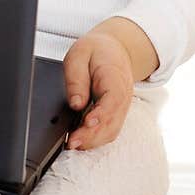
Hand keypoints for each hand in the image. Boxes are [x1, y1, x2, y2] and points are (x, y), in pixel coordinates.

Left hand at [63, 18, 150, 149]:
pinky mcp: (116, 114)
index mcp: (115, 78)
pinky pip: (109, 131)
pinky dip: (95, 139)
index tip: (87, 123)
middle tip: (71, 142)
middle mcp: (123, 96)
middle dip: (91, 135)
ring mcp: (121, 108)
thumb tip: (75, 103)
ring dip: (93, 141)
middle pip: (111, 121)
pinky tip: (80, 141)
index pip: (112, 100)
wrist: (115, 49)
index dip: (101, 114)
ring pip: (111, 131)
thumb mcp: (79, 55)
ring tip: (72, 144)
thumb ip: (76, 79)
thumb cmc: (97, 51)